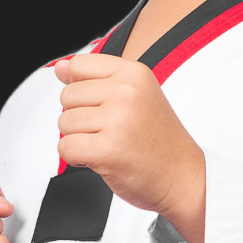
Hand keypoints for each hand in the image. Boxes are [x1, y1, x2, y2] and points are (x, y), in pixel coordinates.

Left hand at [54, 55, 205, 242]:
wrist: (183, 177)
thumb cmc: (158, 140)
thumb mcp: (135, 96)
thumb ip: (95, 79)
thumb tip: (59, 68)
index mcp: (134, 73)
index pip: (79, 65)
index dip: (80, 88)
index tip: (100, 105)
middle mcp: (127, 92)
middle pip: (67, 96)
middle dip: (79, 117)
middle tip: (109, 131)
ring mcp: (118, 120)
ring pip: (64, 123)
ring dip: (79, 139)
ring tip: (108, 144)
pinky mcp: (108, 149)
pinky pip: (66, 147)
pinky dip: (77, 158)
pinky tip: (100, 158)